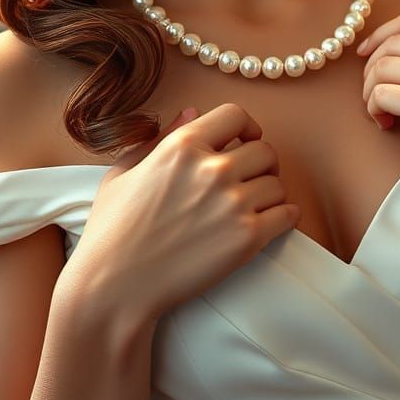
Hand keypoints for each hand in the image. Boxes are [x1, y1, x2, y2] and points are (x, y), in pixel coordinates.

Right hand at [65, 103, 299, 320]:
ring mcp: (233, 203)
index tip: (247, 140)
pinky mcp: (247, 238)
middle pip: (265, 150)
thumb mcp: (125, 171)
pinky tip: (271, 223)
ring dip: (270, 194)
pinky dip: (284, 217)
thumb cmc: (111, 232)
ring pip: (277, 184)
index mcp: (183, 145)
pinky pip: (287, 215)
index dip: (246, 127)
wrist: (113, 289)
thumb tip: (192, 111)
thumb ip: (161, 137)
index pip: (235, 115)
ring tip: (254, 206)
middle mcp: (212, 168)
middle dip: (261, 164)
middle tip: (253, 178)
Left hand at [358, 6, 399, 211]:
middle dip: (372, 68)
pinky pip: (381, 95)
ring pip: (381, 68)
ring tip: (382, 112)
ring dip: (370, 92)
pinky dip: (374, 110)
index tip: (366, 53)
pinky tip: (387, 124)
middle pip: (391, 43)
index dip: (381, 33)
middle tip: (374, 94)